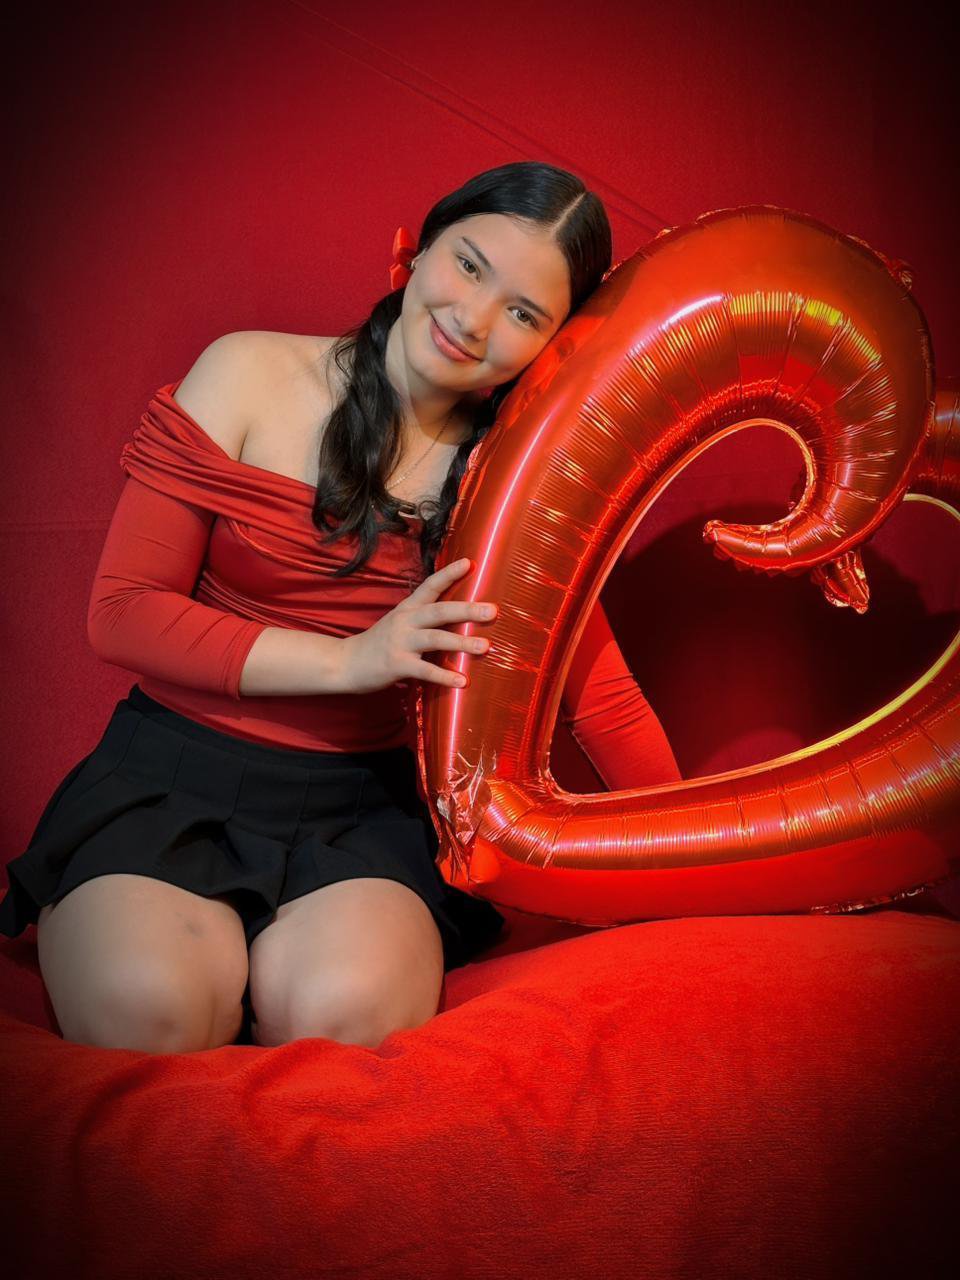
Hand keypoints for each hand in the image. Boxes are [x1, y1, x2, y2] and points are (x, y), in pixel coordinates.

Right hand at [340, 557, 497, 693]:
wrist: (345, 662)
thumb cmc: (380, 643)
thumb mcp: (400, 622)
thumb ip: (424, 618)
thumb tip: (459, 615)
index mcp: (408, 608)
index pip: (430, 586)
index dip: (449, 573)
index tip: (470, 563)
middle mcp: (405, 621)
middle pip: (439, 611)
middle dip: (467, 610)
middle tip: (492, 610)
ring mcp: (401, 642)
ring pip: (436, 638)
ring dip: (462, 643)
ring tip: (486, 646)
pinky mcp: (397, 664)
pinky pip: (425, 670)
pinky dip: (445, 676)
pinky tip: (462, 681)